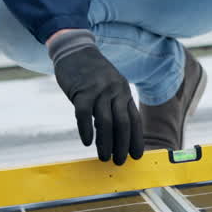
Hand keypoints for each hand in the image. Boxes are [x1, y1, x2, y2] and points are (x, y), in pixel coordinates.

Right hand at [49, 31, 143, 164]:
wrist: (76, 49)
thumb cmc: (92, 74)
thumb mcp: (110, 87)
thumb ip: (113, 107)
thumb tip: (114, 135)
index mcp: (124, 92)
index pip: (134, 120)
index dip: (136, 139)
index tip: (136, 156)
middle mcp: (115, 91)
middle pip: (123, 124)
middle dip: (123, 145)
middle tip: (119, 162)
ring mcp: (99, 90)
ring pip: (106, 121)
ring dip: (106, 142)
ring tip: (104, 157)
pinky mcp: (81, 90)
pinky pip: (84, 113)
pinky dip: (86, 129)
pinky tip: (87, 142)